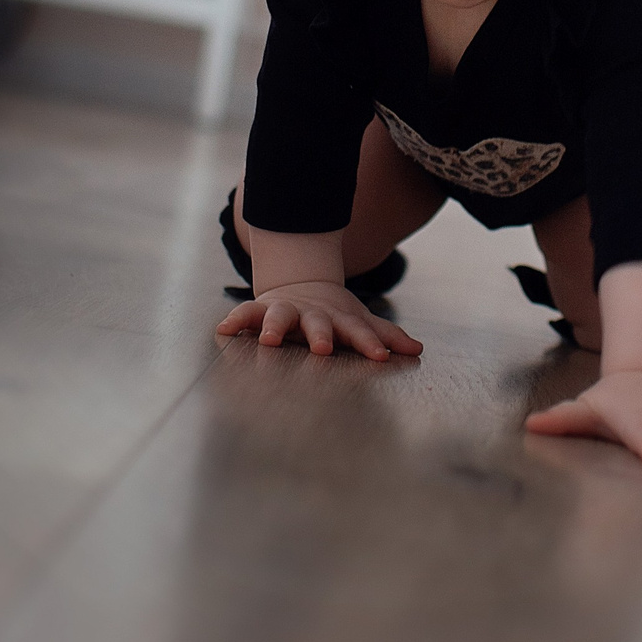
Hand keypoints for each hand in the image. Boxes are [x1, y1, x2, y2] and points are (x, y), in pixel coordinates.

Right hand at [216, 280, 423, 360]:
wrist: (302, 284)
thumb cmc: (334, 314)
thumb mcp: (359, 321)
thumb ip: (385, 336)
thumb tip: (417, 350)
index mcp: (339, 320)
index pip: (358, 332)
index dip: (369, 344)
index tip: (380, 357)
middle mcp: (312, 315)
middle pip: (318, 325)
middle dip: (320, 336)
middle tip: (322, 349)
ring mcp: (285, 311)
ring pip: (279, 317)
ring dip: (274, 327)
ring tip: (269, 340)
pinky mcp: (261, 310)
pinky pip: (245, 314)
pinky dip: (235, 320)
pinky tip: (224, 330)